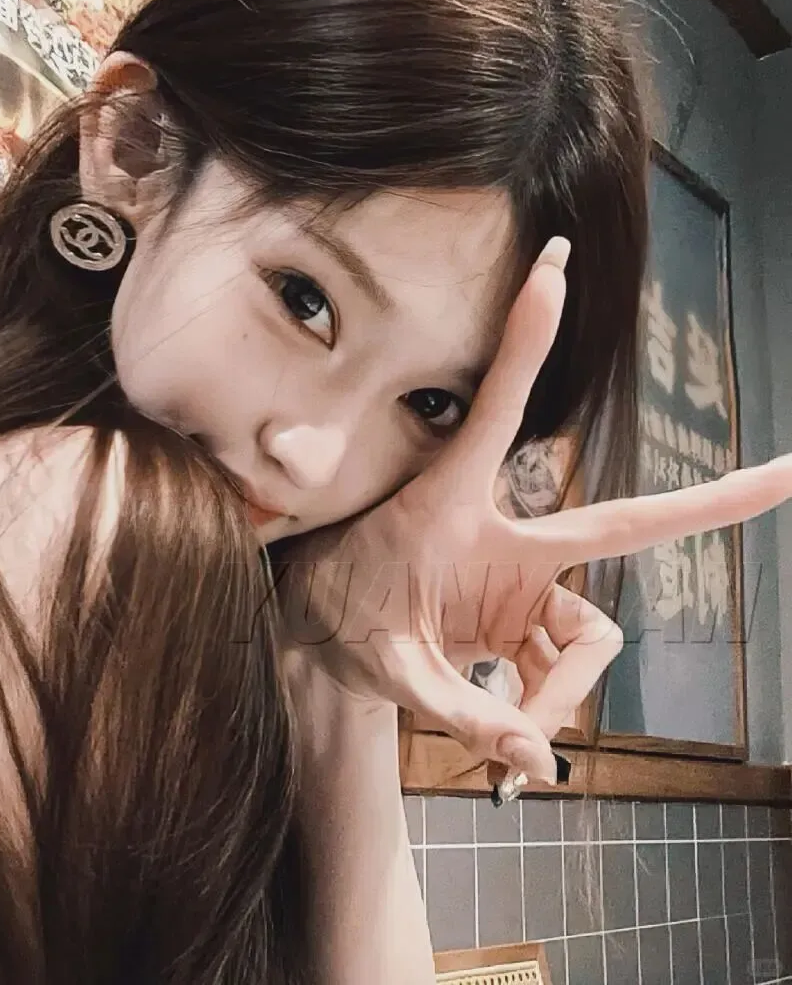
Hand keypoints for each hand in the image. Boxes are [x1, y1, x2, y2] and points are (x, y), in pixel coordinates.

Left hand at [275, 237, 791, 784]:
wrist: (321, 635)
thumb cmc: (343, 618)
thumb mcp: (390, 666)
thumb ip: (461, 712)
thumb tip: (540, 762)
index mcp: (460, 511)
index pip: (505, 412)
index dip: (532, 342)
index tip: (555, 269)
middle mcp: (509, 540)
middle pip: (623, 527)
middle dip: (710, 500)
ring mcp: (521, 583)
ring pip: (589, 639)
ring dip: (561, 695)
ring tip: (509, 744)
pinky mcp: (521, 619)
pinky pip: (563, 668)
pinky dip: (546, 710)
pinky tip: (509, 749)